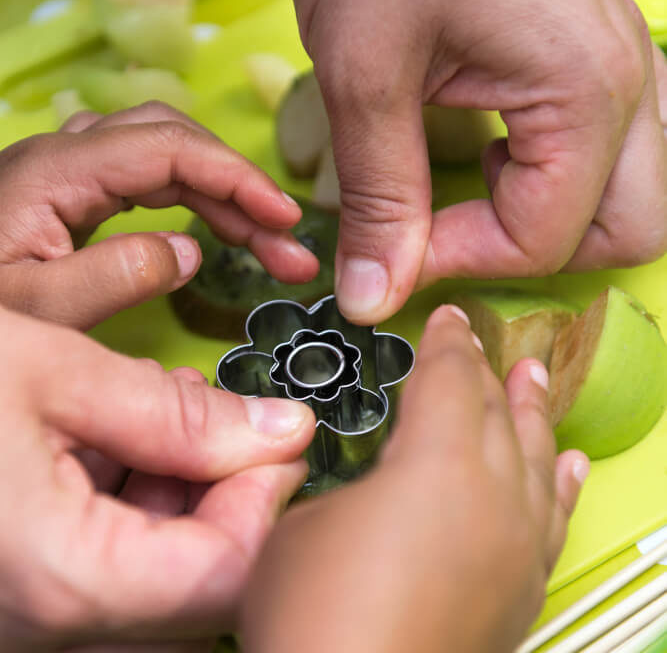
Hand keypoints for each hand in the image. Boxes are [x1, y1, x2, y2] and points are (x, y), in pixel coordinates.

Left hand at [0, 101, 317, 329]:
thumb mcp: (35, 308)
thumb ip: (110, 278)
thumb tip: (188, 252)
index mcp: (56, 173)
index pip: (169, 150)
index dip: (237, 178)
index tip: (284, 219)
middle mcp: (67, 158)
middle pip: (178, 146)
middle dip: (244, 192)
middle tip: (290, 248)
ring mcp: (72, 172)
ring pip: (171, 160)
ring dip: (229, 199)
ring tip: (272, 248)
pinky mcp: (76, 194)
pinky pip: (154, 179)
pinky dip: (199, 203)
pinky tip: (221, 231)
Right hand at [0, 304, 315, 650]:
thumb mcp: (48, 372)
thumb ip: (174, 413)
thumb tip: (280, 428)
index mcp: (61, 579)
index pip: (228, 572)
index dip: (271, 498)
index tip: (282, 432)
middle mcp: (46, 619)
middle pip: (198, 573)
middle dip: (228, 485)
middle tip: (231, 416)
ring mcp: (29, 607)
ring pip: (158, 562)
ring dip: (182, 481)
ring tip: (168, 405)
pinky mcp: (18, 580)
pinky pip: (107, 551)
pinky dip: (134, 489)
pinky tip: (122, 428)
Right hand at [241, 306, 588, 652]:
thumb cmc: (318, 618)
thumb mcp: (302, 523)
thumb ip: (345, 487)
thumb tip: (367, 485)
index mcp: (437, 464)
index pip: (450, 378)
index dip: (445, 343)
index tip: (448, 320)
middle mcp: (493, 497)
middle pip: (496, 410)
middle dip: (485, 370)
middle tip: (482, 342)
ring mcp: (516, 544)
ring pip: (535, 455)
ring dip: (532, 411)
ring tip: (535, 380)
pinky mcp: (521, 588)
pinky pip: (554, 518)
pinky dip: (562, 483)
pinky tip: (570, 464)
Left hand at [287, 0, 666, 323]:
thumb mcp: (367, 77)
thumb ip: (381, 201)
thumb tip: (372, 300)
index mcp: (587, 90)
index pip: (545, 240)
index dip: (463, 264)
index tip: (395, 256)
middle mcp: (628, 81)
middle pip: (625, 230)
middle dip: (531, 253)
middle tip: (446, 234)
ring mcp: (618, 65)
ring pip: (627, 196)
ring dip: (551, 221)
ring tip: (469, 195)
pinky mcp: (588, 57)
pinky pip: (604, 151)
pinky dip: (551, 180)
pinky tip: (492, 156)